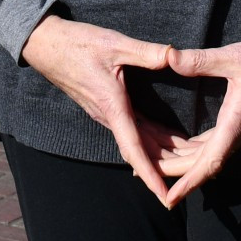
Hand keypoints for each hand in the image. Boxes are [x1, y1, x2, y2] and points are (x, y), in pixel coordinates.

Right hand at [21, 14, 179, 203]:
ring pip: (137, 141)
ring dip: (160, 152)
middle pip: (140, 151)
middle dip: (165, 167)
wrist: (46, 44)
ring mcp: (105, 112)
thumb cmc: (77, 44)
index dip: (151, 174)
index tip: (165, 196)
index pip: (134, 149)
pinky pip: (131, 129)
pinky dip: (150, 137)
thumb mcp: (114, 44)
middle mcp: (109, 116)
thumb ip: (145, 52)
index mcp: (113, 106)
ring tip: (188, 161)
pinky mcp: (104, 105)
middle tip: (194, 177)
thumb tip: (173, 55)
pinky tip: (165, 137)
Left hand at [154, 23, 240, 206]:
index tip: (169, 198)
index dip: (188, 182)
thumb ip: (201, 60)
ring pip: (210, 154)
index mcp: (237, 122)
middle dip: (174, 171)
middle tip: (141, 171)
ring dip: (183, 160)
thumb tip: (169, 57)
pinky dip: (195, 147)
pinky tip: (179, 144)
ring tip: (152, 160)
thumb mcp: (236, 56)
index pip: (210, 162)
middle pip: (204, 163)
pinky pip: (217, 143)